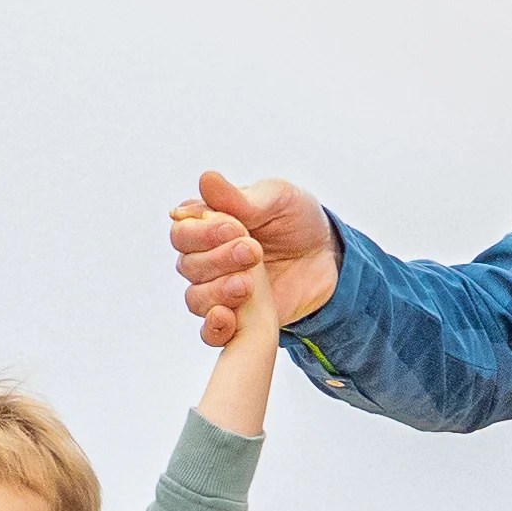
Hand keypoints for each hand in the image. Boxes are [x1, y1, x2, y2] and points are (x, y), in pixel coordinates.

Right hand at [170, 170, 339, 347]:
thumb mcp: (277, 199)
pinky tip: (227, 317)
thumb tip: (206, 179)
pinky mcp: (235, 319)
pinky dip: (214, 327)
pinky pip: (210, 331)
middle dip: (218, 259)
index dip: (202, 233)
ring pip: (195, 297)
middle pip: (188, 265)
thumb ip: (240, 197)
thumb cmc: (297, 220)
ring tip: (247, 284)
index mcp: (208, 226)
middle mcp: (206, 259)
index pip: (182, 232)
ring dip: (218, 291)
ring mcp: (218, 291)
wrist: (328, 258)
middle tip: (253, 251)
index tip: (234, 228)